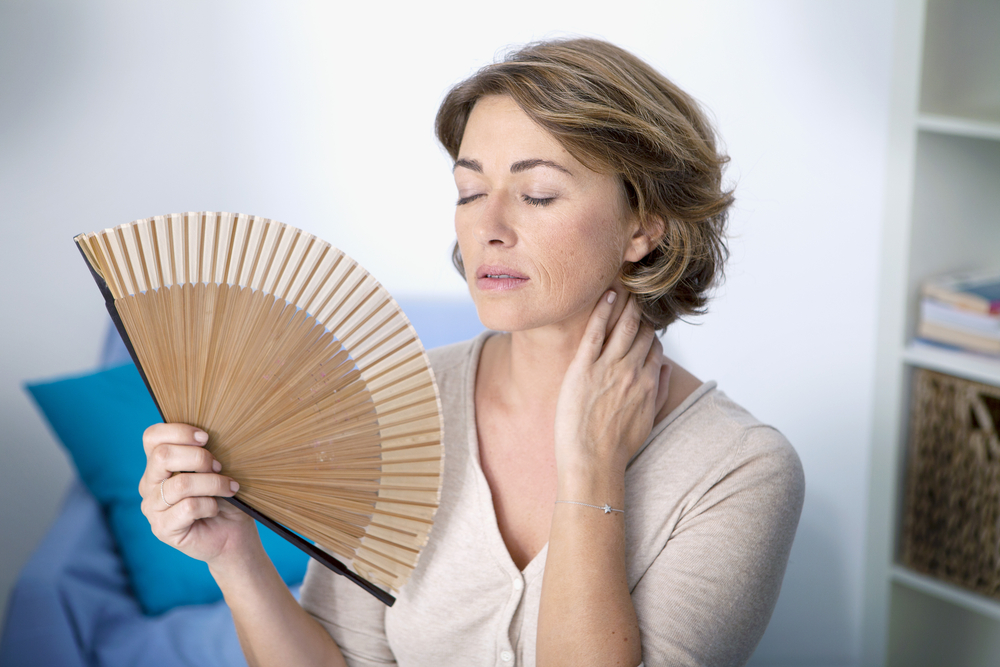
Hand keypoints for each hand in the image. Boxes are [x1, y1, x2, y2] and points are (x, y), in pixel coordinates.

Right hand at [139, 423, 255, 564]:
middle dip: (199, 457)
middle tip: (219, 467)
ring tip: (229, 488)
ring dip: (212, 483)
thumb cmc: (225, 498)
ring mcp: (152, 508)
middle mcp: (149, 484)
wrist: (232, 535)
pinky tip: (216, 509)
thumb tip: (207, 439)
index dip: (179, 431)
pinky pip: (188, 507)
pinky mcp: (162, 529)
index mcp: (159, 464)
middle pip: (162, 456)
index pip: (152, 437)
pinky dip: (210, 505)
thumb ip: (204, 454)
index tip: (206, 437)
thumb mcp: (216, 470)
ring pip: (180, 484)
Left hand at [554, 290, 670, 479]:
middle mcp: (633, 370)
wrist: (592, 463)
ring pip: (623, 325)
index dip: (650, 331)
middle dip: (641, 310)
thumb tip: (666, 367)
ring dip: (627, 303)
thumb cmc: (618, 447)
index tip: (644, 319)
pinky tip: (607, 294)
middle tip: (638, 290)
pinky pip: (596, 331)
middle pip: (642, 330)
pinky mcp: (584, 368)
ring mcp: (609, 368)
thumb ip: (660, 390)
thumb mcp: (648, 419)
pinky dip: (603, 310)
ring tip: (626, 285)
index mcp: (649, 382)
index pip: (654, 346)